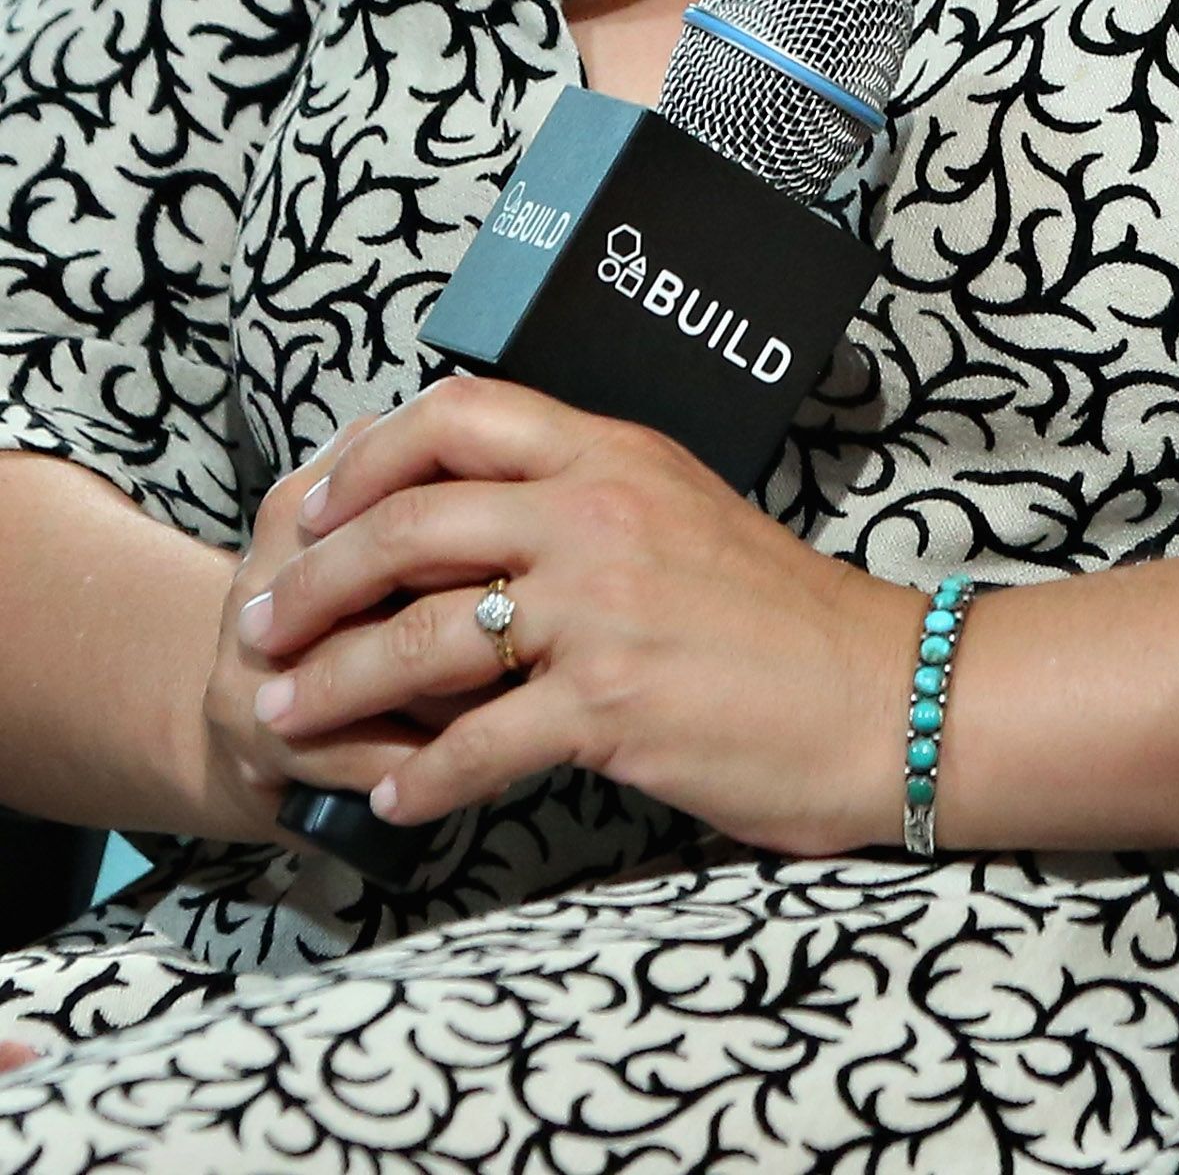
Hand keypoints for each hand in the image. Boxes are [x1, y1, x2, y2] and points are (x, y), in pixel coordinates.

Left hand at [243, 375, 918, 851]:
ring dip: (337, 684)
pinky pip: (478, 743)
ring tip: (289, 719)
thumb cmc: (785, 615)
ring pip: (423, 636)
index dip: (366, 456)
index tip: (313, 506)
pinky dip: (420, 777)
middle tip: (262, 624)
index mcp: (614, 453)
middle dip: (313, 579)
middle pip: (410, 522)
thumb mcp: (684, 511)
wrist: (882, 692)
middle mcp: (598, 514)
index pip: (460, 413)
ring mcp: (603, 610)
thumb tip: (482, 516)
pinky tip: (394, 798)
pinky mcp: (612, 705)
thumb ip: (589, 498)